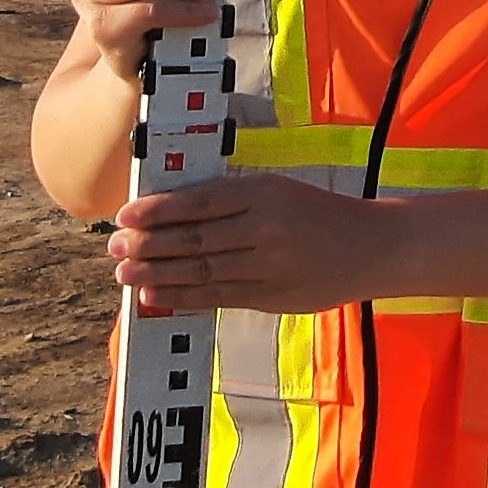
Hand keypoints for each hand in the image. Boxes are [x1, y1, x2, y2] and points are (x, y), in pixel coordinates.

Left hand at [109, 172, 392, 312]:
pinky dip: (184, 296)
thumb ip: (233, 201)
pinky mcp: (273, 296)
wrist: (373, 247)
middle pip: (194, 237)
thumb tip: (175, 212)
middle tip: (114, 248)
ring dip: (157, 272)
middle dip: (147, 244)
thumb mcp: (278, 190)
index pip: (198, 202)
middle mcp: (264, 228)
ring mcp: (269, 265)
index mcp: (263, 192)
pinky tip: (157, 294)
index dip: (157, 210)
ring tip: (124, 274)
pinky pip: (219, 297)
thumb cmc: (319, 214)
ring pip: (201, 269)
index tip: (125, 215)